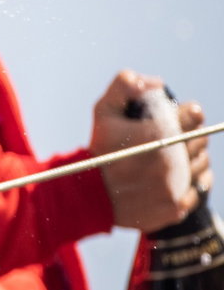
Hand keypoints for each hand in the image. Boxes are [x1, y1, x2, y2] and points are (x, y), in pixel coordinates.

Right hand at [91, 70, 209, 231]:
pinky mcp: (177, 207)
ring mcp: (176, 186)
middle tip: (167, 141)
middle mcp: (172, 162)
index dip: (187, 115)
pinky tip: (170, 179)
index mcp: (159, 134)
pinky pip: (198, 191)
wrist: (88, 195)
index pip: (193, 116)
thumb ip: (126, 84)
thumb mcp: (104, 110)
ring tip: (166, 161)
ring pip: (202, 166)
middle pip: (201, 141)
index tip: (177, 118)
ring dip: (191, 160)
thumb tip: (156, 83)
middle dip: (188, 137)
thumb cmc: (100, 150)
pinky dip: (189, 184)